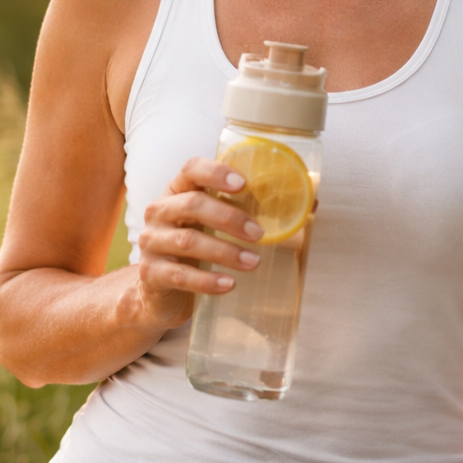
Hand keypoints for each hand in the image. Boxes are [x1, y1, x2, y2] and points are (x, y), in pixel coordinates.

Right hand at [134, 156, 263, 328]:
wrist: (160, 293)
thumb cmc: (197, 250)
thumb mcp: (216, 226)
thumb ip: (254, 211)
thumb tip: (312, 201)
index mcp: (177, 191)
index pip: (190, 169)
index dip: (215, 172)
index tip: (243, 183)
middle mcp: (159, 211)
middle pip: (192, 204)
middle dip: (229, 217)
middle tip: (259, 234)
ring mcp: (151, 242)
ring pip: (187, 240)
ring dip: (225, 251)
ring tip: (253, 262)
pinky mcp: (150, 273)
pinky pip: (179, 275)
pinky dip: (206, 281)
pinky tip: (229, 284)